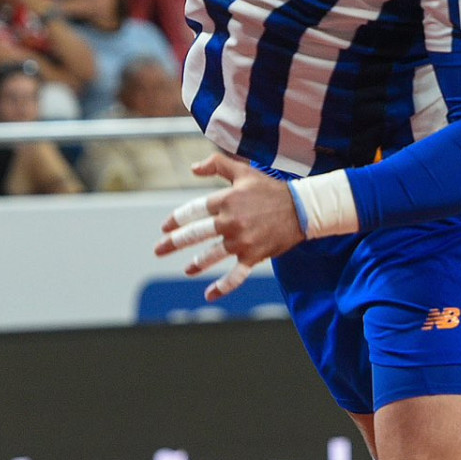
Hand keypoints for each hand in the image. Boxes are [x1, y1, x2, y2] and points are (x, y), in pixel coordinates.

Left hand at [155, 154, 302, 300]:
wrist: (301, 209)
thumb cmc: (270, 189)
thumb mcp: (243, 171)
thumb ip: (217, 165)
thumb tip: (193, 168)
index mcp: (226, 200)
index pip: (194, 210)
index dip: (177, 219)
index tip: (165, 227)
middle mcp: (231, 221)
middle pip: (196, 233)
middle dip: (174, 242)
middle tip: (158, 250)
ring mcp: (242, 241)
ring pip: (212, 255)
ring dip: (196, 264)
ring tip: (187, 269)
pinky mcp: (253, 256)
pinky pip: (235, 275)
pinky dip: (222, 287)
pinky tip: (209, 294)